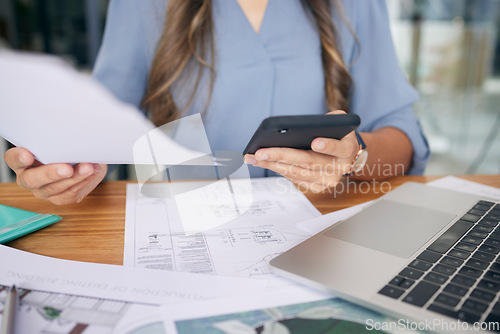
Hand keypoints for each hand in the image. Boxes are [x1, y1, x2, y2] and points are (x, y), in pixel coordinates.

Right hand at [4, 147, 106, 204]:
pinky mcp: (60, 198)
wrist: (84, 160)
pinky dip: (83, 181)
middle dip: (50, 173)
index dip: (18, 157)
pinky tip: (92, 173)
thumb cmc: (67, 147)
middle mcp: (29, 178)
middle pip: (32, 179)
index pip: (13, 159)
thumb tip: (72, 134)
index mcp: (22, 161)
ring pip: (55, 188)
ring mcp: (43, 190)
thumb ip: (59, 139)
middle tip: (67, 168)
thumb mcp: (61, 139)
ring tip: (88, 168)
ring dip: (74, 178)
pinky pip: (70, 193)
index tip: (28, 155)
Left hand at [244, 110, 358, 192]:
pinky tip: (262, 162)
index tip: (315, 142)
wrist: (346, 157)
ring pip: (297, 172)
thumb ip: (329, 120)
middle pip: (309, 162)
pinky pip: (294, 178)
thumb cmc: (338, 134)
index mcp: (348, 150)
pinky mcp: (317, 187)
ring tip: (253, 157)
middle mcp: (339, 168)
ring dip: (272, 165)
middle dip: (282, 156)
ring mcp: (328, 180)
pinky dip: (277, 169)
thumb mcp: (340, 121)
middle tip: (260, 152)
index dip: (328, 146)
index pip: (339, 148)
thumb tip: (301, 125)